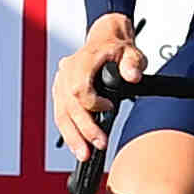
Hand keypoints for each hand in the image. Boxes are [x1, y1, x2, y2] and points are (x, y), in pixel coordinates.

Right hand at [52, 13, 147, 159]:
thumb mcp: (132, 51)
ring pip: (61, 113)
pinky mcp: (60, 92)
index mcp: (82, 60)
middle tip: (98, 145)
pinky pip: (60, 114)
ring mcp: (60, 82)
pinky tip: (77, 145)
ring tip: (84, 155)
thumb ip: (133, 62)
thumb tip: (132, 76)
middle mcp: (67, 71)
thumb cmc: (117, 47)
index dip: (93, 102)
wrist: (105, 38)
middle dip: (83, 129)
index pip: (78, 87)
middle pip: (68, 105)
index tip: (110, 107)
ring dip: (72, 136)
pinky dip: (68, 131)